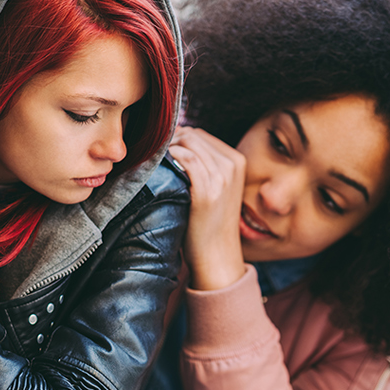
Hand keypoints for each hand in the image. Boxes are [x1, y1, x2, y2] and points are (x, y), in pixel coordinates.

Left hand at [168, 127, 246, 290]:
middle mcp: (232, 165)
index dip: (178, 139)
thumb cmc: (211, 223)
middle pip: (193, 136)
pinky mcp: (208, 190)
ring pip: (188, 143)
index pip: (201, 135)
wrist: (218, 255)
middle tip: (152, 155)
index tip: (161, 150)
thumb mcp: (218, 188)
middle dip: (171, 140)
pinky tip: (160, 166)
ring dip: (167, 148)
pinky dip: (170, 156)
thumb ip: (206, 165)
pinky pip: (186, 158)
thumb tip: (176, 145)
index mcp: (237, 161)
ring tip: (153, 161)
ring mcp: (222, 176)